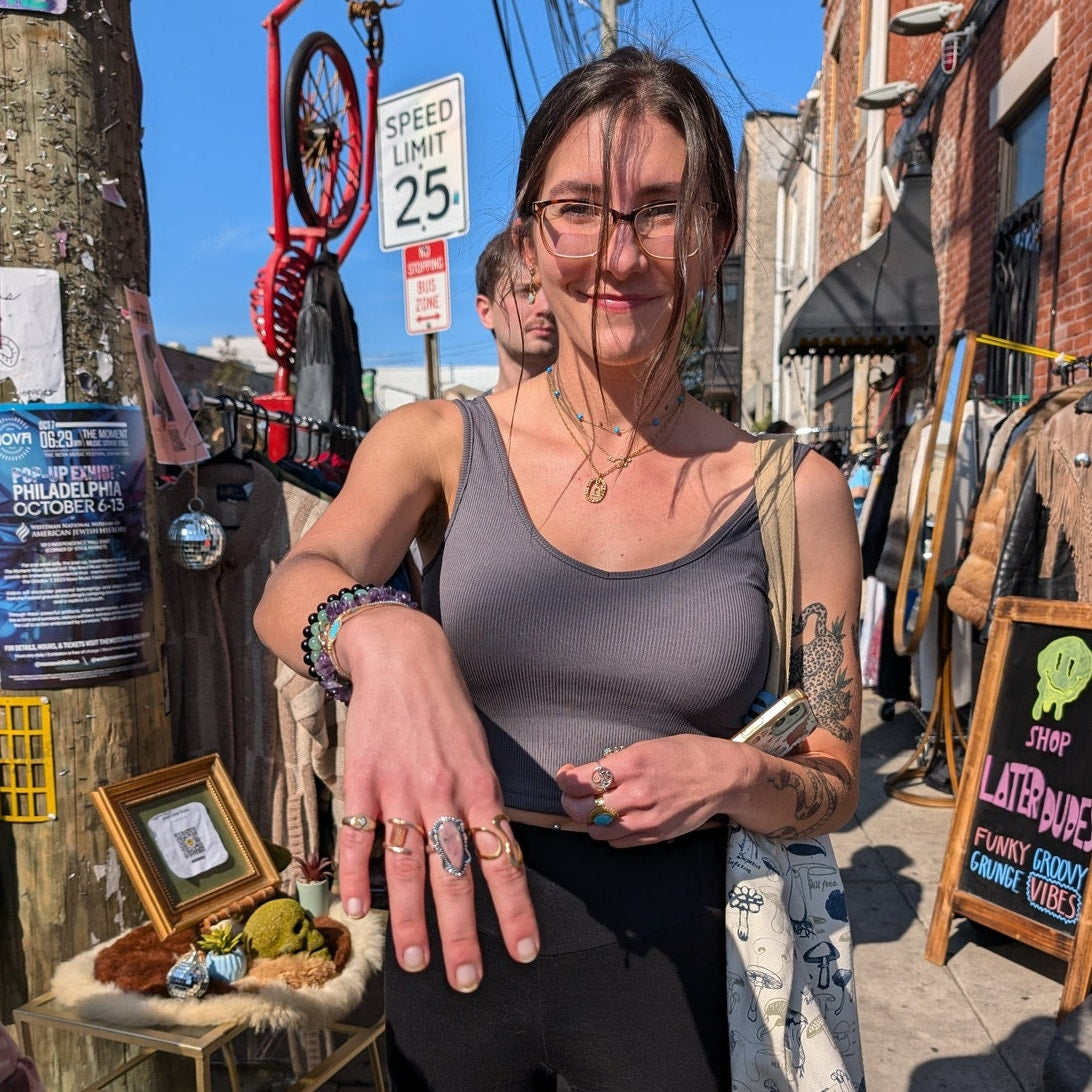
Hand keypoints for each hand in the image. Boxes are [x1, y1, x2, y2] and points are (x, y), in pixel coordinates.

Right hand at [335, 607, 538, 990]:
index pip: (501, 861)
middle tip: (467, 979)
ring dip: (412, 920)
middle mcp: (443, 795)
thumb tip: (493, 856)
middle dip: (462, 934)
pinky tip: (358, 911)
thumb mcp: (480, 752)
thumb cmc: (447, 708)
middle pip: (454, 875)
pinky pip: (360, 838)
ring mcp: (399, 789)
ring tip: (417, 963)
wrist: (403, 658)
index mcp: (479, 788)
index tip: (523, 951)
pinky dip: (358, 876)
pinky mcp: (362, 781)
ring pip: (408, 867)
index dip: (514, 909)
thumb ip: (483, 804)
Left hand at [555, 734, 736, 847]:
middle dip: (570, 801)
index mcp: (632, 764)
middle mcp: (637, 794)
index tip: (566, 775)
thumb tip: (588, 775)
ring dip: (589, 820)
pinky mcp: (656, 835)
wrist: (723, 777)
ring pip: (597, 830)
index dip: (565, 779)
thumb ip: (617, 763)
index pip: (581, 780)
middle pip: (582, 809)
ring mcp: (647, 819)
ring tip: (595, 807)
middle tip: (573, 793)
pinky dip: (609, 832)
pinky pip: (618, 842)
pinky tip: (616, 818)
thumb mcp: (647, 746)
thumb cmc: (686, 755)